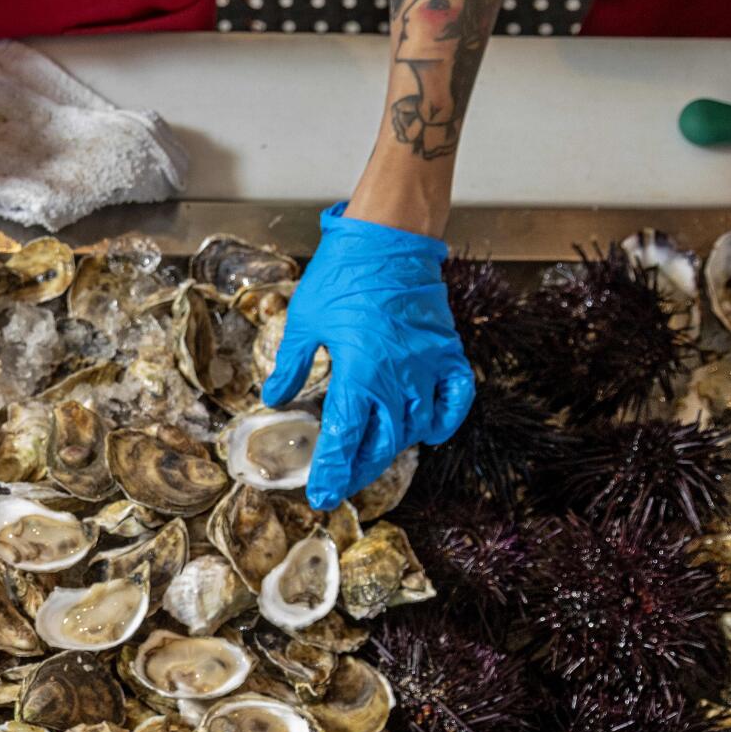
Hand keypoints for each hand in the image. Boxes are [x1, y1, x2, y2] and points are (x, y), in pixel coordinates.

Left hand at [263, 203, 475, 509]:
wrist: (390, 235)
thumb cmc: (343, 273)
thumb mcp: (304, 320)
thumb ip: (291, 364)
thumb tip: (273, 397)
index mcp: (359, 371)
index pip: (346, 438)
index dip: (334, 471)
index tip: (322, 496)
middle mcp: (398, 376)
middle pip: (383, 443)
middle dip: (360, 469)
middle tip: (342, 483)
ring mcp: (428, 365)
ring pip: (417, 426)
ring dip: (395, 447)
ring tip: (373, 456)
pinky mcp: (447, 351)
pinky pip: (457, 397)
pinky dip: (447, 419)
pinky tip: (429, 433)